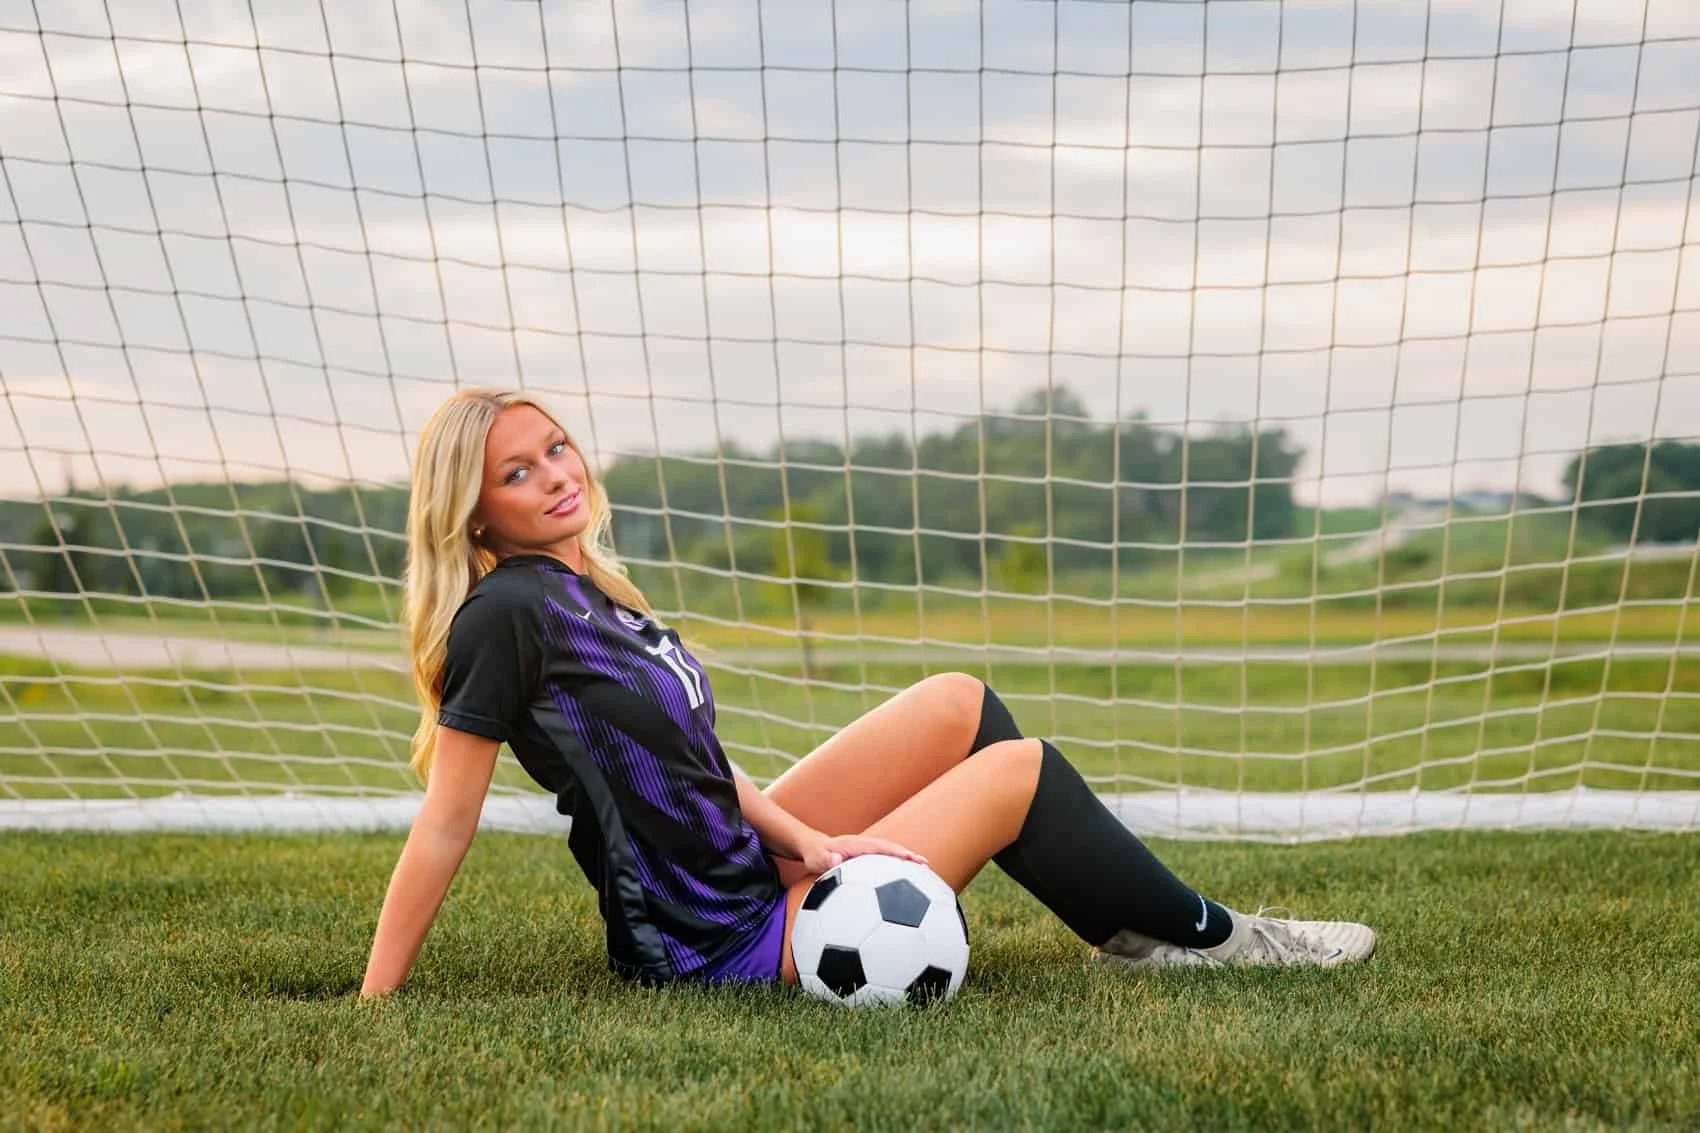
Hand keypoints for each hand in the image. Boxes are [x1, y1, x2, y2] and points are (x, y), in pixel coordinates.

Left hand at [802, 833, 928, 874]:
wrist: (812, 847)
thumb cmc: (814, 854)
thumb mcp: (816, 858)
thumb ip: (825, 859)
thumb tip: (836, 860)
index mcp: (857, 845)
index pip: (882, 847)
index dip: (898, 853)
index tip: (913, 859)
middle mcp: (865, 846)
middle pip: (891, 850)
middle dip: (909, 857)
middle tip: (926, 866)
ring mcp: (867, 852)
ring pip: (890, 855)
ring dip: (906, 862)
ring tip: (924, 873)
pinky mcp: (866, 859)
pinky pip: (884, 862)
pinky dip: (896, 868)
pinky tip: (905, 882)